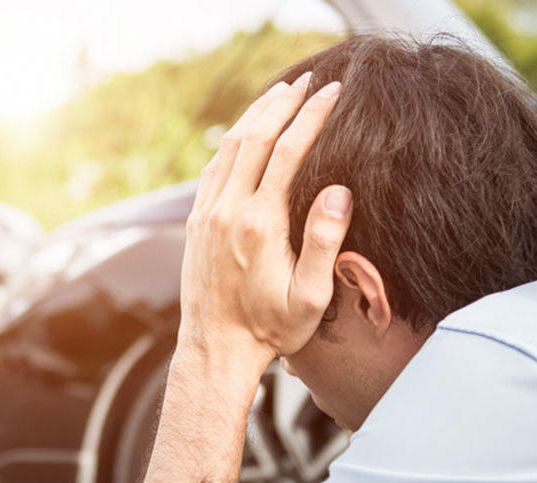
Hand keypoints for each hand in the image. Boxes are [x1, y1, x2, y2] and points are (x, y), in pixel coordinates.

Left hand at [180, 73, 351, 370]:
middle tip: (310, 79)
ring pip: (229, 146)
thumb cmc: (272, 329)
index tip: (334, 91)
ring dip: (256, 114)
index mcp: (260, 224)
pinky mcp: (196, 221)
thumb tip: (340, 190)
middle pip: (255, 137)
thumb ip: (325, 241)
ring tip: (282, 92)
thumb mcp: (311, 295)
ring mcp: (207, 214)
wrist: (216, 350)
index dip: (313, 116)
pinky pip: (213, 167)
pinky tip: (246, 130)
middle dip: (284, 102)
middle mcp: (228, 210)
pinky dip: (232, 140)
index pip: (289, 151)